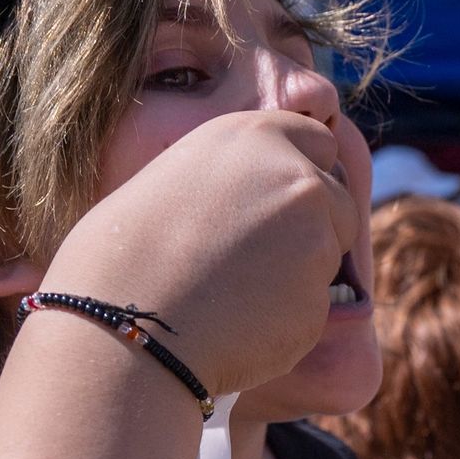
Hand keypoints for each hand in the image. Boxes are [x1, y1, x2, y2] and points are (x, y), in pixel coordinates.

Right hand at [43, 110, 359, 397]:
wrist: (122, 317)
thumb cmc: (125, 250)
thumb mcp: (178, 177)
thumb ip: (235, 178)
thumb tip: (263, 198)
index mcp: (256, 135)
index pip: (319, 141)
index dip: (305, 171)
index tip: (282, 199)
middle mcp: (298, 179)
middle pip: (337, 200)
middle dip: (313, 225)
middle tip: (254, 255)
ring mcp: (315, 240)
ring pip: (328, 256)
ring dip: (296, 273)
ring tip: (229, 290)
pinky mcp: (318, 300)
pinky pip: (312, 308)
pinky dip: (284, 318)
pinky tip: (234, 322)